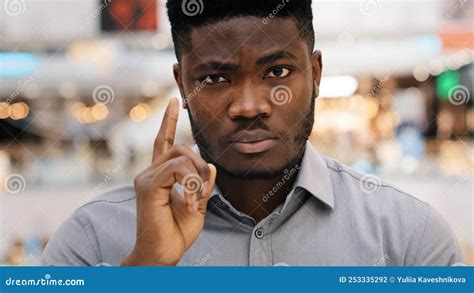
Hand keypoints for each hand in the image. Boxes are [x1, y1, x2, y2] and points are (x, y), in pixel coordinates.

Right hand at [121, 97, 216, 265]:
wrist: (163, 253)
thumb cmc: (178, 231)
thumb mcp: (198, 204)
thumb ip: (203, 184)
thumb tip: (211, 166)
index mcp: (161, 175)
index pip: (165, 141)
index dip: (169, 121)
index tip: (174, 101)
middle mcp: (150, 172)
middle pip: (181, 148)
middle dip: (201, 165)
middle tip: (204, 190)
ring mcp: (146, 178)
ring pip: (181, 156)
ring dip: (197, 176)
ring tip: (196, 199)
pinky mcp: (147, 185)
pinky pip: (177, 169)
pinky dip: (190, 184)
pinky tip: (189, 202)